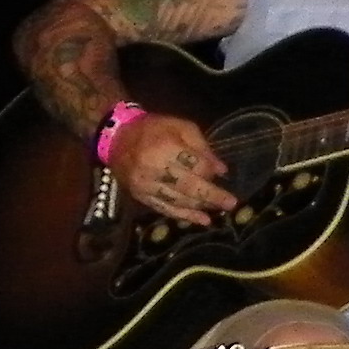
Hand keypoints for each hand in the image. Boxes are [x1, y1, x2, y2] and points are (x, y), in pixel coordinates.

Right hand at [109, 111, 235, 224]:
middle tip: (232, 203)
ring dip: (200, 207)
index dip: (211, 171)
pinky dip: (184, 216)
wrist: (116, 138)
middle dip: (212, 196)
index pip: (196, 166)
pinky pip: (164, 209)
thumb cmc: (154, 129)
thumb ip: (203, 147)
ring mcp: (145, 186)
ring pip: (178, 201)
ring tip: (220, 211)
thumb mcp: (182, 127)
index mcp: (165, 148)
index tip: (224, 175)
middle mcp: (154, 170)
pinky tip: (201, 221)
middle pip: (188, 187)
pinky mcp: (140, 196)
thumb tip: (221, 170)